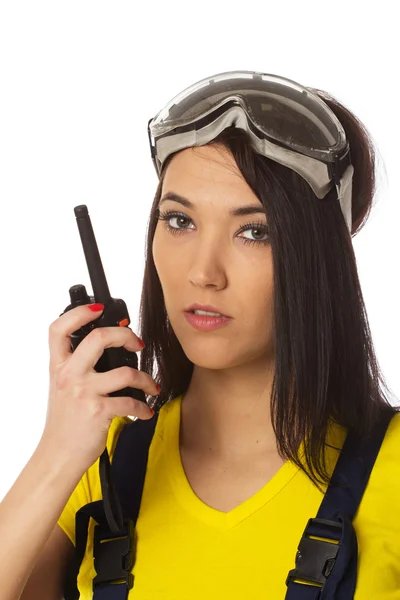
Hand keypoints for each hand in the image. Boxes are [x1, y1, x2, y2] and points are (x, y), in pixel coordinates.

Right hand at [41, 303, 157, 469]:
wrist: (58, 454)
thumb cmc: (64, 420)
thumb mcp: (63, 387)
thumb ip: (77, 365)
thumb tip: (108, 345)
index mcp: (59, 366)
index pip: (59, 329)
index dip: (78, 312)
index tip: (98, 308)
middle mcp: (69, 375)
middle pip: (98, 338)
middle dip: (125, 334)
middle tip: (137, 343)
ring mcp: (84, 393)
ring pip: (125, 372)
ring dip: (145, 379)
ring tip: (150, 386)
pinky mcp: (99, 412)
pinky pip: (131, 402)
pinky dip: (143, 407)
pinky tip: (144, 411)